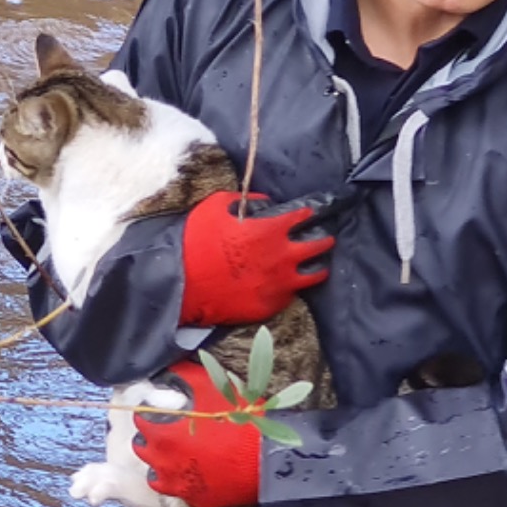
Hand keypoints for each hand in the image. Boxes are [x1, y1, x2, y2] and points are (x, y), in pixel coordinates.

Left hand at [132, 361, 260, 506]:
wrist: (266, 459)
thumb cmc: (239, 421)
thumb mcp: (211, 386)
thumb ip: (183, 376)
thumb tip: (169, 371)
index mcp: (161, 431)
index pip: (141, 416)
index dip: (153, 409)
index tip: (165, 408)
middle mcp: (160, 459)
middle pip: (143, 443)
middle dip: (154, 434)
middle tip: (174, 427)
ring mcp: (174, 482)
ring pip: (154, 468)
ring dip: (162, 457)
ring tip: (182, 448)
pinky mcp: (190, 497)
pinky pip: (173, 487)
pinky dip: (177, 477)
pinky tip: (191, 467)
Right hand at [179, 191, 334, 327]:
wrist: (182, 285)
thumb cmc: (196, 241)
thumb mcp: (217, 206)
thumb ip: (247, 200)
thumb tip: (265, 203)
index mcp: (272, 230)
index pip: (306, 215)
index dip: (313, 210)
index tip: (316, 210)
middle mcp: (283, 257)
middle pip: (321, 244)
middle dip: (324, 237)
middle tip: (324, 236)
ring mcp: (280, 285)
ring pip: (316, 274)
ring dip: (317, 265)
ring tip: (315, 263)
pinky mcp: (271, 306)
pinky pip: (292, 294)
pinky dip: (292, 286)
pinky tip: (286, 283)